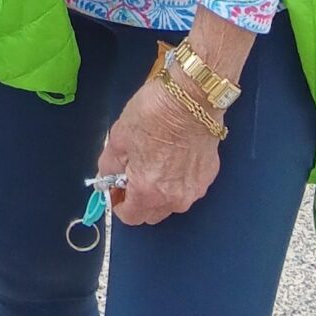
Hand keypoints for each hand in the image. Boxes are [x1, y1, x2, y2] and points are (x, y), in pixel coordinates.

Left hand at [95, 70, 221, 225]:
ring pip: (171, 202)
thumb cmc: (154, 114)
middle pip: (151, 214)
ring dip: (159, 191)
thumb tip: (107, 179)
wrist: (192, 98)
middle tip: (131, 174)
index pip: (130, 217)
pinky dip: (177, 179)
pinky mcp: (208, 176)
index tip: (115, 189)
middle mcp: (175, 199)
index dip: (118, 203)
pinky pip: (187, 187)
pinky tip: (172, 156)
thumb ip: (110, 166)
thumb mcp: (119, 138)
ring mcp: (195, 189)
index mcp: (149, 192)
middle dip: (138, 200)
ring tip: (153, 161)